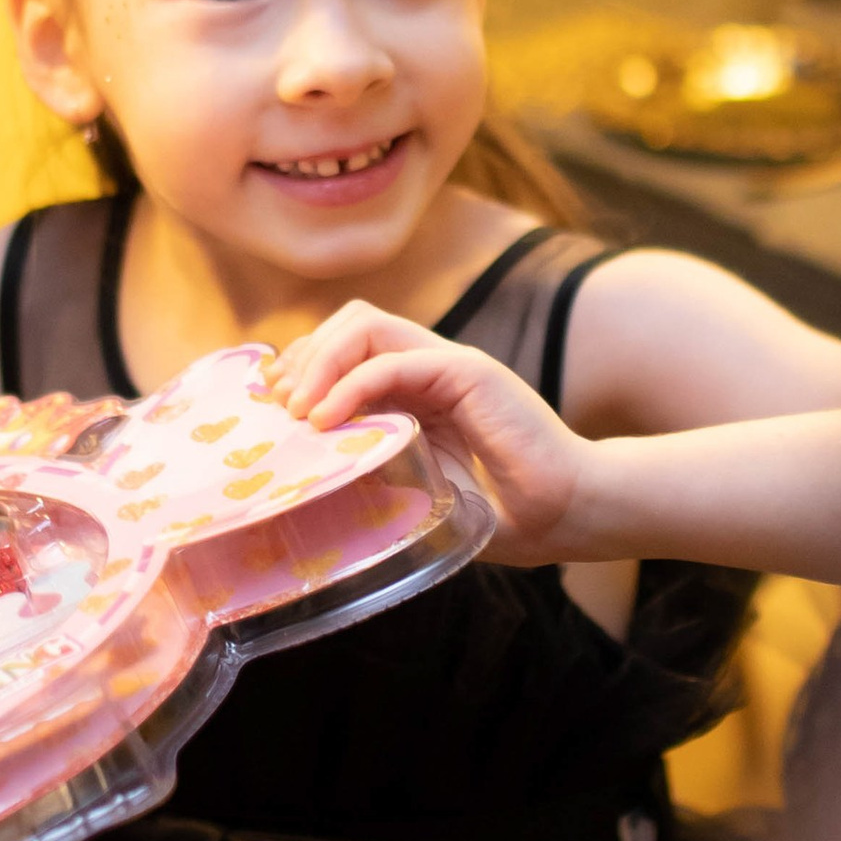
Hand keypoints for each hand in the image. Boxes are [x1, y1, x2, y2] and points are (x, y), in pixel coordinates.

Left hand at [265, 301, 594, 562]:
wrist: (567, 517)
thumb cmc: (502, 514)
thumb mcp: (419, 489)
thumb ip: (377, 471)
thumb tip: (313, 481)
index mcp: (418, 388)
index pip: (348, 345)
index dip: (304, 365)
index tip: (273, 405)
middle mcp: (430, 365)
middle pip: (348, 323)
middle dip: (303, 358)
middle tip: (279, 408)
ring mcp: (449, 364)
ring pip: (364, 323)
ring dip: (319, 361)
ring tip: (297, 411)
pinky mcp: (468, 373)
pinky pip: (393, 361)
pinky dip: (349, 385)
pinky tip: (325, 420)